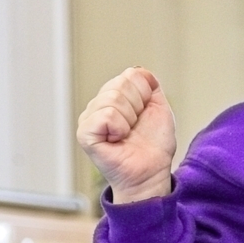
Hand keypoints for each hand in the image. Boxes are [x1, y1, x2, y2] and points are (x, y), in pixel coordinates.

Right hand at [78, 67, 177, 204]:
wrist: (151, 171)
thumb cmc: (153, 146)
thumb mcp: (158, 108)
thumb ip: (149, 85)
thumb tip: (139, 71)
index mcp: (113, 97)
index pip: (130, 75)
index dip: (144, 95)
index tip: (143, 115)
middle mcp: (98, 105)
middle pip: (121, 84)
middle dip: (138, 107)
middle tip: (135, 127)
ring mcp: (89, 118)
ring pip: (114, 99)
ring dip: (129, 120)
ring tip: (126, 134)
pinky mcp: (85, 133)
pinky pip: (106, 115)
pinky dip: (119, 128)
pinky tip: (117, 139)